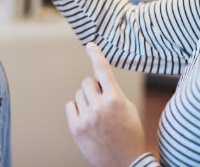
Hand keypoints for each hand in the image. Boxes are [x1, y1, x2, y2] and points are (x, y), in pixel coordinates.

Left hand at [66, 43, 145, 166]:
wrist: (126, 163)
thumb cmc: (129, 134)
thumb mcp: (128, 108)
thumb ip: (112, 92)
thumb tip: (95, 78)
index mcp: (116, 99)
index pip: (103, 71)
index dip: (96, 55)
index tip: (90, 45)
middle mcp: (100, 106)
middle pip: (87, 82)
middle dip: (93, 89)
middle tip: (102, 104)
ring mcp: (87, 118)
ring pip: (78, 94)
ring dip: (85, 101)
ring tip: (97, 117)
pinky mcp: (76, 128)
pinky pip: (70, 106)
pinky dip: (77, 111)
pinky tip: (87, 122)